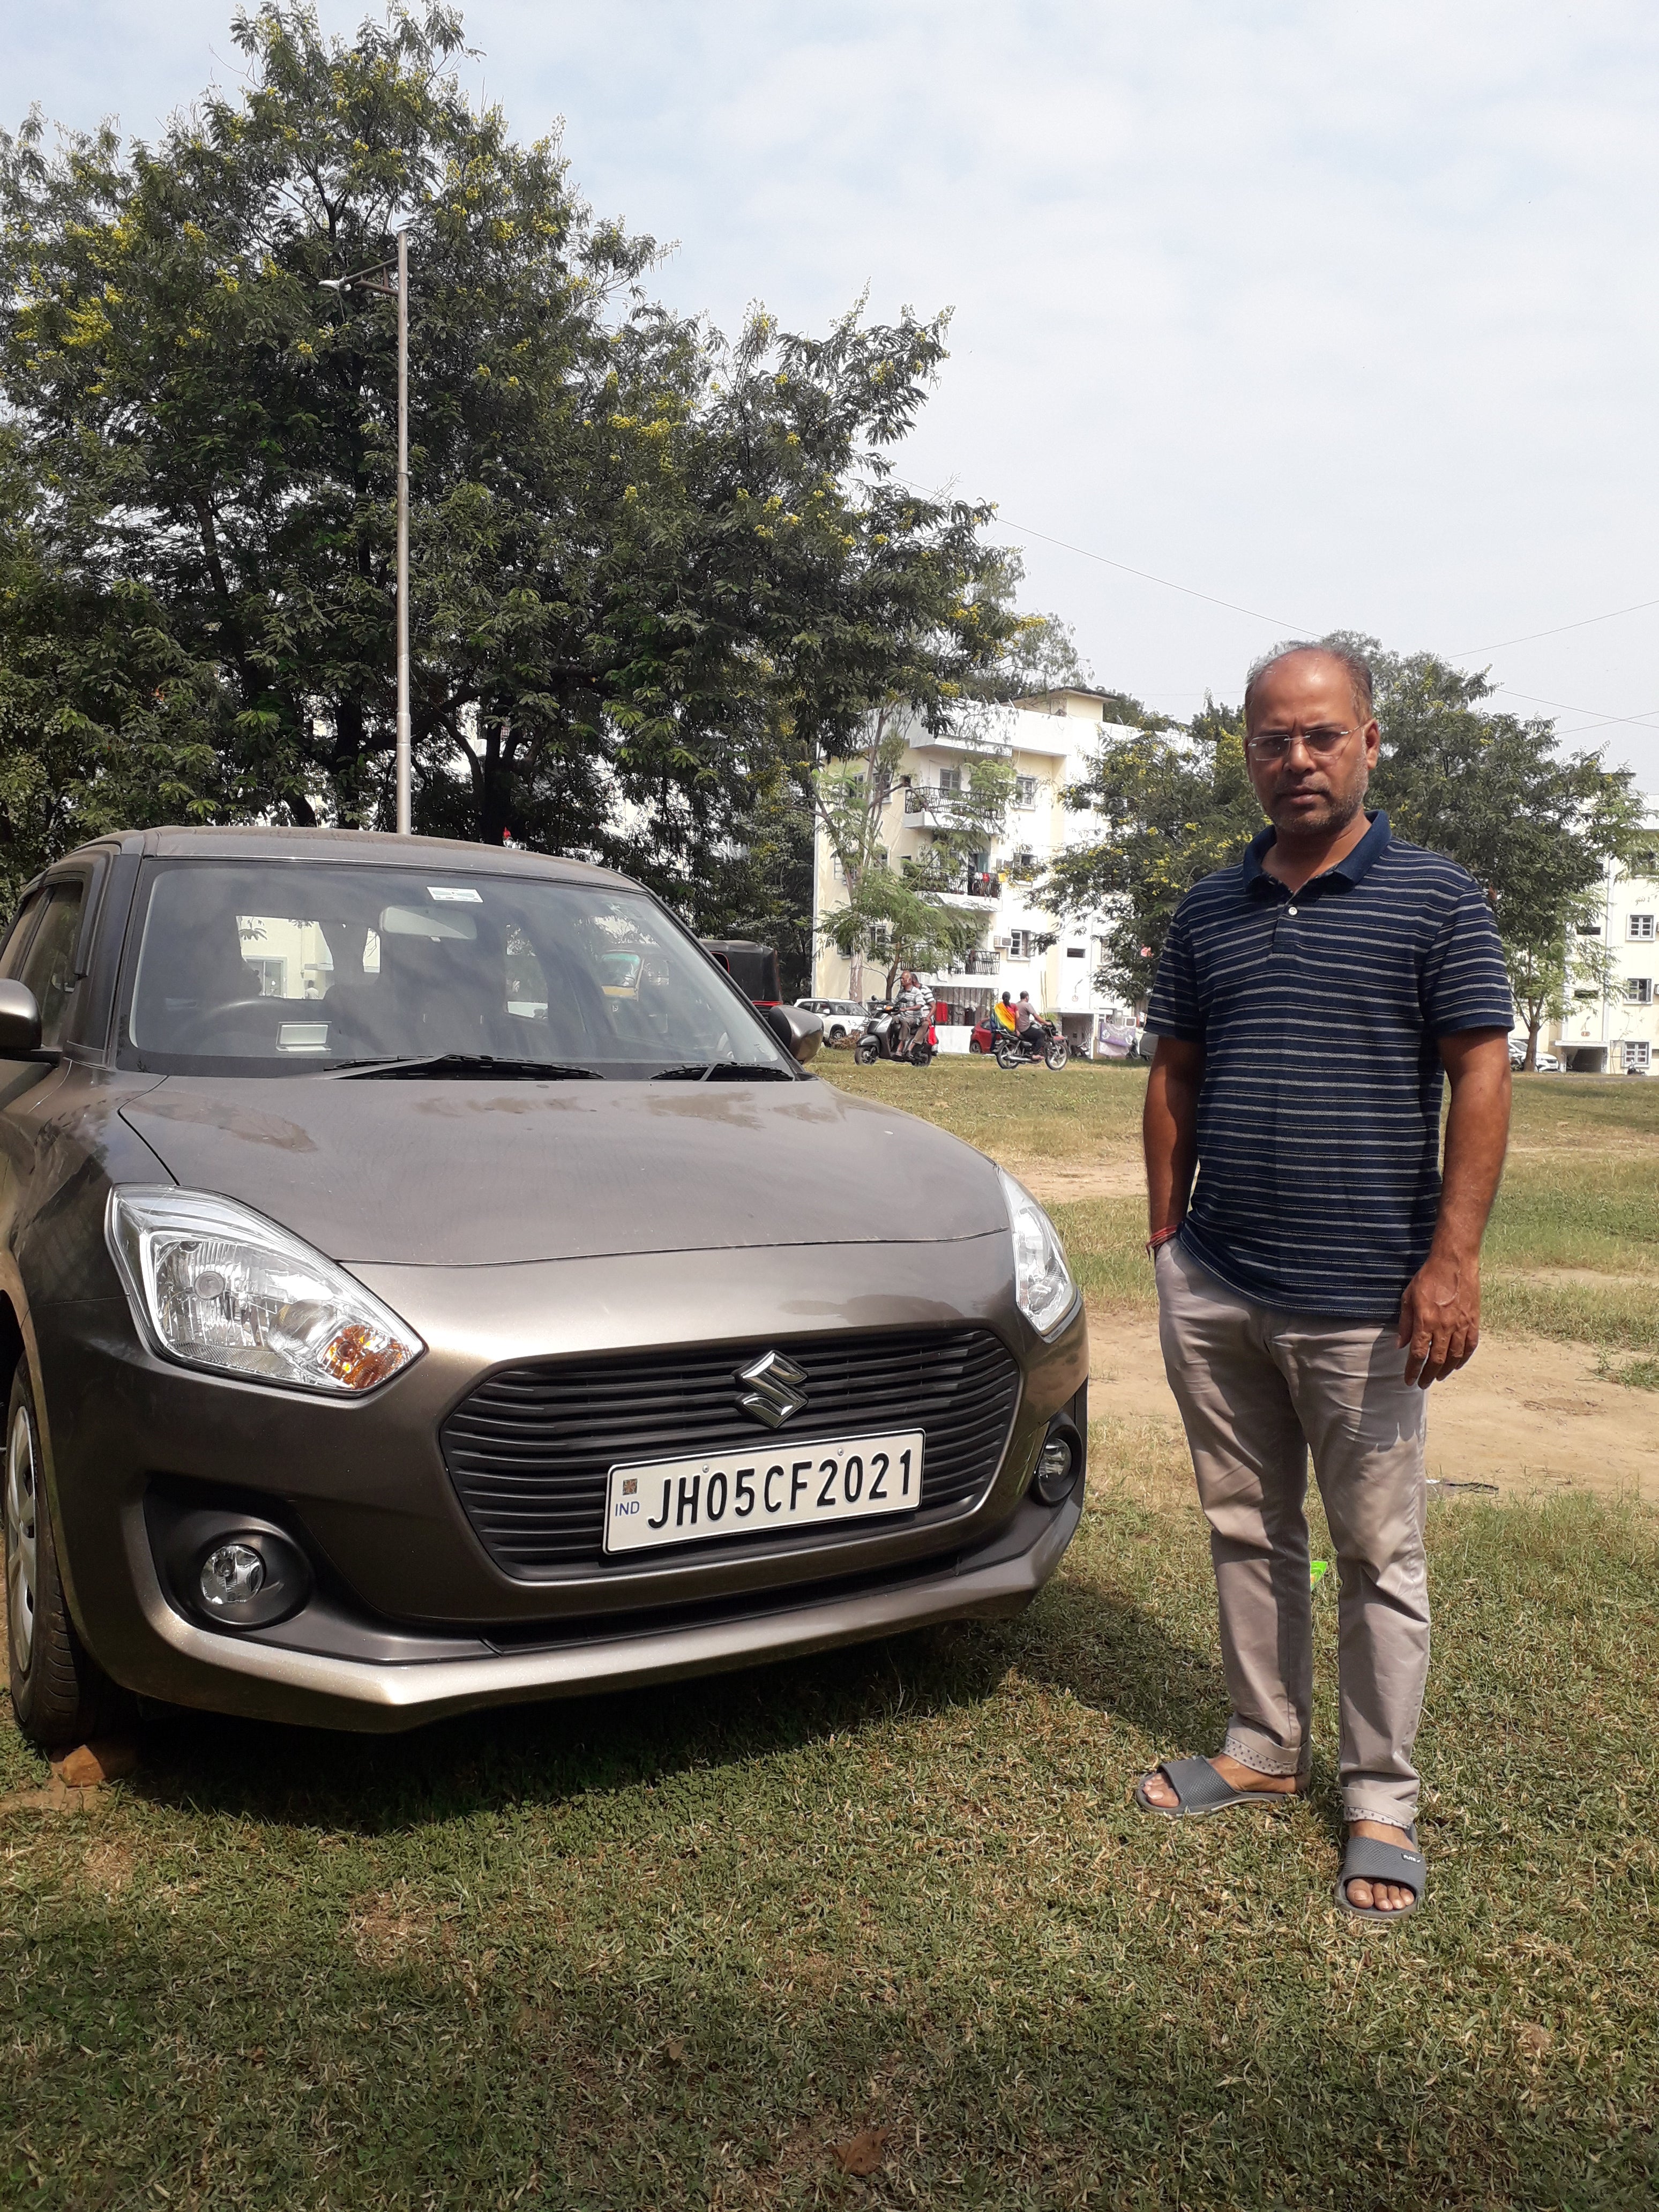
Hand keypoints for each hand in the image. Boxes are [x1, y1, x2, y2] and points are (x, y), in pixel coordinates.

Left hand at [1397, 1253, 1479, 1388]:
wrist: (1454, 1263)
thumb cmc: (1428, 1278)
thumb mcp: (1408, 1298)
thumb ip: (1405, 1323)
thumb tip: (1400, 1345)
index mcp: (1426, 1321)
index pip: (1418, 1354)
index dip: (1413, 1370)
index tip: (1409, 1380)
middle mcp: (1445, 1327)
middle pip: (1437, 1359)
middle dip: (1428, 1374)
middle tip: (1423, 1384)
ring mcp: (1461, 1325)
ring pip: (1455, 1356)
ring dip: (1446, 1370)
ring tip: (1438, 1377)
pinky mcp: (1473, 1321)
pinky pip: (1470, 1346)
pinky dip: (1464, 1359)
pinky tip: (1457, 1365)